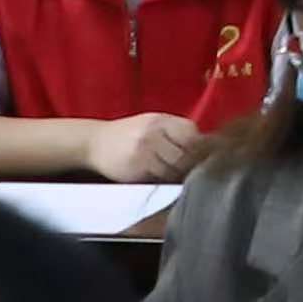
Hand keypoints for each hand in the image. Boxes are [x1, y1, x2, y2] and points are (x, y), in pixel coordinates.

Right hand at [82, 112, 207, 184]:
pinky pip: (159, 179)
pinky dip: (164, 181)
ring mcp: (144, 151)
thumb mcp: (152, 123)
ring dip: (178, 175)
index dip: (200, 147)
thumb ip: (177, 131)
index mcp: (161, 120)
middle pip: (186, 154)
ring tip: (174, 175)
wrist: (93, 142)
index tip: (201, 156)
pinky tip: (160, 178)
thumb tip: (209, 146)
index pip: (192, 134)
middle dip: (191, 165)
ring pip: (174, 169)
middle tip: (191, 171)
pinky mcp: (136, 169)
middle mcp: (153, 133)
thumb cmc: (128, 134)